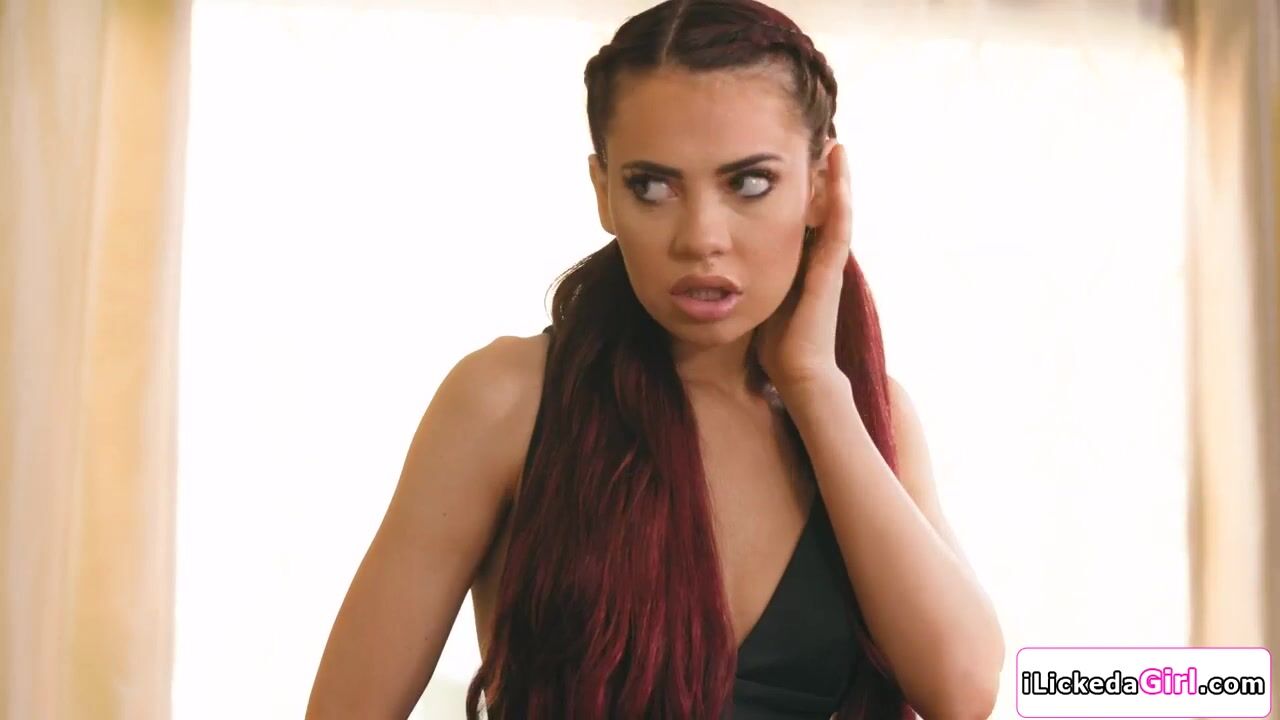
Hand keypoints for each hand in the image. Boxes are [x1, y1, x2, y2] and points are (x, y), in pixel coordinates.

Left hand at [754, 141, 850, 395]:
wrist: (797, 373)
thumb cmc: (776, 345)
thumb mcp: (757, 300)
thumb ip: (748, 279)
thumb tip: (717, 266)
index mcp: (802, 265)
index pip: (802, 219)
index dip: (800, 192)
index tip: (792, 163)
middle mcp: (819, 260)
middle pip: (821, 209)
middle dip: (820, 177)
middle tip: (819, 141)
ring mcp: (828, 263)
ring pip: (836, 210)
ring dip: (836, 177)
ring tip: (834, 144)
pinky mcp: (831, 270)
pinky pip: (838, 224)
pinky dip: (840, 195)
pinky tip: (838, 168)